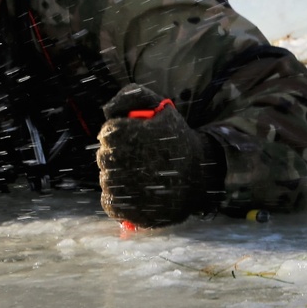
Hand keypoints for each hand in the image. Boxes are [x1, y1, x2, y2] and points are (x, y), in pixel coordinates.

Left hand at [96, 84, 205, 227]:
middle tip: (142, 157)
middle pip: (105, 157)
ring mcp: (123, 189)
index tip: (136, 138)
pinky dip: (120, 198)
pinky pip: (111, 202)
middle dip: (119, 155)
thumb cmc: (177, 139)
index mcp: (126, 135)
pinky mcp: (128, 210)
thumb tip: (107, 111)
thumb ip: (131, 97)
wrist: (202, 174)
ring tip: (144, 174)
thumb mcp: (160, 107)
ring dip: (121, 176)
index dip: (121, 134)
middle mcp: (120, 161)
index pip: (108, 134)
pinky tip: (138, 191)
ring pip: (107, 179)